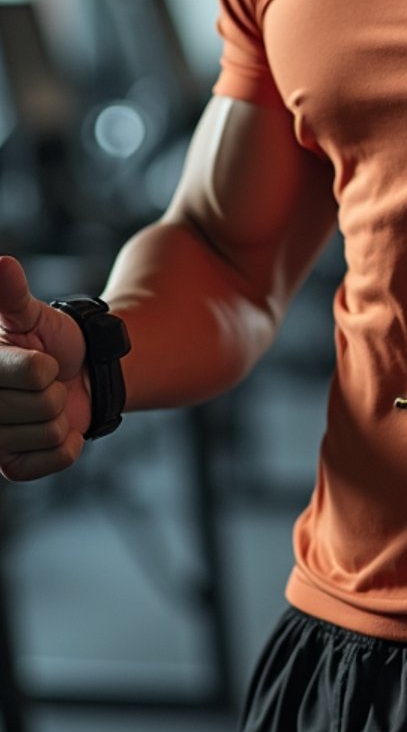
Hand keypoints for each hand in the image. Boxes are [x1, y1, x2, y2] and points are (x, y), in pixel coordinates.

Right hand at [0, 255, 92, 480]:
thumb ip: (11, 294)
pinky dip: (70, 442)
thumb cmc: (49, 340)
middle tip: (45, 384)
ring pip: (52, 430)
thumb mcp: (30, 313)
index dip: (44, 366)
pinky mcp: (13, 467)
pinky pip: (59, 456)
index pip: (34, 373)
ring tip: (48, 403)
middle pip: (44, 405)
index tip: (36, 361)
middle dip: (55, 389)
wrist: (75, 373)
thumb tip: (1, 263)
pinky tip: (58, 429)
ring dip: (63, 415)